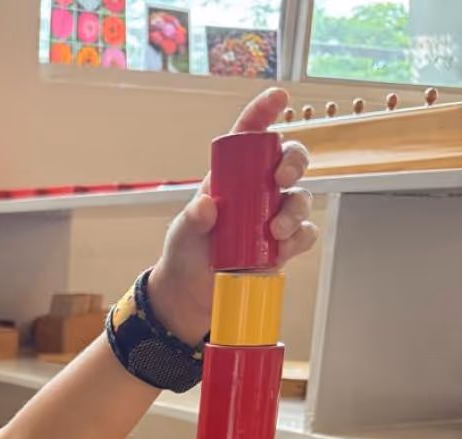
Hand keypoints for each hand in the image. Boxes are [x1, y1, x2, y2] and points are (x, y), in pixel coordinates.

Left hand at [148, 87, 317, 344]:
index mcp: (232, 177)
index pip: (250, 136)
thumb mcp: (182, 234)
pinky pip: (304, 234)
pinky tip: (282, 249)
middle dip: (294, 162)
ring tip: (275, 232)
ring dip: (295, 210)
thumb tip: (206, 206)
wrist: (190, 293)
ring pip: (301, 198)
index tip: (278, 97)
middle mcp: (257, 191)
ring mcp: (272, 216)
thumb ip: (192, 220)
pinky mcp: (282, 245)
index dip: (264, 113)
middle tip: (281, 178)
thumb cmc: (185, 254)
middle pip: (289, 160)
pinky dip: (298, 239)